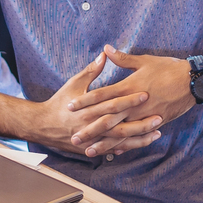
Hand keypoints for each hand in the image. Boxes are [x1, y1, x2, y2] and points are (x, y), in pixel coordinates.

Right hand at [23, 49, 163, 159]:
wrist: (42, 125)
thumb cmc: (59, 102)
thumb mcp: (74, 83)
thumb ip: (92, 70)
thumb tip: (105, 53)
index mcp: (89, 108)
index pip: (113, 103)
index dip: (130, 99)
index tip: (145, 93)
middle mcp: (92, 125)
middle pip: (120, 124)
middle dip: (140, 122)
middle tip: (159, 116)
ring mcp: (93, 139)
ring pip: (120, 140)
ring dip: (139, 138)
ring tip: (157, 132)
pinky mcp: (92, 148)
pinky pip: (113, 149)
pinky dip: (127, 147)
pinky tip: (142, 143)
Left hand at [68, 46, 195, 154]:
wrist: (193, 81)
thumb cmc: (169, 68)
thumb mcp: (144, 61)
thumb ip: (123, 58)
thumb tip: (106, 49)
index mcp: (129, 87)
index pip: (101, 95)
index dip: (84, 101)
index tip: (70, 106)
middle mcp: (134, 104)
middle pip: (107, 119)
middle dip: (89, 129)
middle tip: (73, 138)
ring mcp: (144, 116)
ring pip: (120, 133)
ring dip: (104, 143)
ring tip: (89, 151)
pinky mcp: (154, 123)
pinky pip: (137, 137)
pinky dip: (125, 145)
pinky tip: (114, 152)